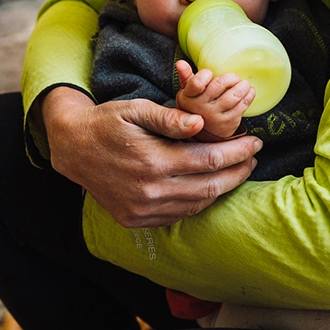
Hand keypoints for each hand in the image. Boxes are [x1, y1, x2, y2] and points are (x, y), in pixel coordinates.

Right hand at [40, 87, 261, 227]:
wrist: (73, 148)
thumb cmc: (108, 122)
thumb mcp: (136, 110)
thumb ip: (170, 118)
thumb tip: (201, 125)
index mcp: (152, 161)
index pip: (209, 160)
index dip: (237, 152)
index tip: (255, 142)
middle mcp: (149, 191)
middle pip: (209, 187)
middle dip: (237, 172)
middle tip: (254, 157)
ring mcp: (142, 210)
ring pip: (196, 204)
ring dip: (222, 189)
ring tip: (238, 170)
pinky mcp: (136, 220)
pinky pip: (177, 214)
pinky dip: (199, 202)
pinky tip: (209, 186)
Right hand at [175, 61, 255, 139]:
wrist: (203, 133)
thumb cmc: (197, 106)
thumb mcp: (188, 92)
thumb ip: (185, 76)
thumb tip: (180, 63)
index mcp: (188, 96)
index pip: (196, 83)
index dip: (205, 75)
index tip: (209, 73)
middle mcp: (200, 107)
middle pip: (218, 85)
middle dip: (230, 78)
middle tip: (235, 77)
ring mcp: (214, 116)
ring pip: (233, 96)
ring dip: (243, 86)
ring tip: (245, 84)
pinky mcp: (228, 123)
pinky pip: (242, 106)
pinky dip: (249, 96)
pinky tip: (249, 92)